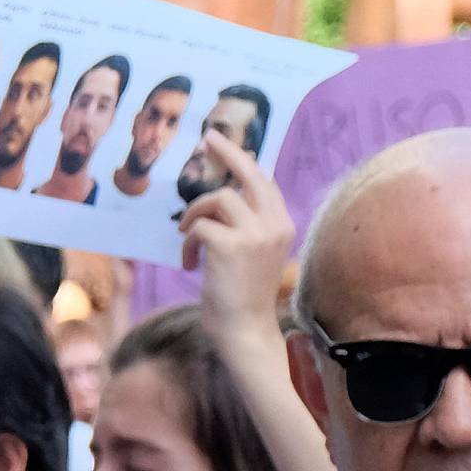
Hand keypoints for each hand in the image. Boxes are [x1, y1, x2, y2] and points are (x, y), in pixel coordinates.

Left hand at [180, 132, 294, 340]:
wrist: (245, 332)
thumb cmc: (243, 300)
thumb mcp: (251, 256)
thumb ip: (246, 228)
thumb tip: (224, 201)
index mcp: (282, 225)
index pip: (263, 183)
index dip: (242, 163)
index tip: (223, 146)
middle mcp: (274, 224)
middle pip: (249, 173)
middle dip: (226, 151)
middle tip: (205, 139)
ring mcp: (255, 233)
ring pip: (218, 197)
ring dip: (194, 216)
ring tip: (187, 241)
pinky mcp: (231, 245)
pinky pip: (199, 227)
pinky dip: (187, 243)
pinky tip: (188, 264)